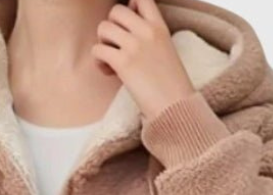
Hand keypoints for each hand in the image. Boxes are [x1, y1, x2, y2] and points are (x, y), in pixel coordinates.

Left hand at [92, 0, 195, 120]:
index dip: (129, 6)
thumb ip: (149, 31)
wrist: (174, 107)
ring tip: (111, 60)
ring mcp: (134, 46)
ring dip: (102, 44)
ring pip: (103, 28)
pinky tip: (109, 72)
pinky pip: (97, 50)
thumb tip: (130, 15)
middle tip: (116, 47)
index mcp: (159, 26)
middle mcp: (146, 31)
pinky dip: (98, 61)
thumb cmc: (170, 84)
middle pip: (115, 11)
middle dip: (111, 28)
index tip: (127, 25)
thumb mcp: (165, 49)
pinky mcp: (123, 63)